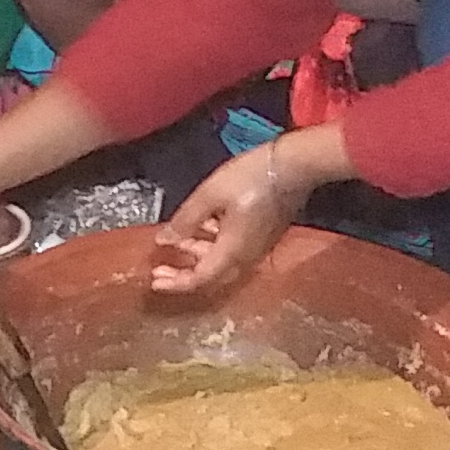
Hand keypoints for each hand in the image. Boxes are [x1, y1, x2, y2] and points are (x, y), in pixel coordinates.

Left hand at [149, 141, 307, 296]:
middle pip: (211, 276)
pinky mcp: (263, 236)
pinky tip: (202, 228)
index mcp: (232, 252)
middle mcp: (245, 258)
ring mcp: (256, 248)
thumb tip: (162, 242)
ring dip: (197, 256)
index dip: (175, 283)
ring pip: (221, 262)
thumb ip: (185, 221)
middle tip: (160, 269)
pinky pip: (232, 251)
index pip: (199, 279)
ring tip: (176, 242)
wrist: (295, 165)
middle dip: (183, 274)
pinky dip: (212, 245)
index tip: (154, 281)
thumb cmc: (250, 178)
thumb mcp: (210, 195)